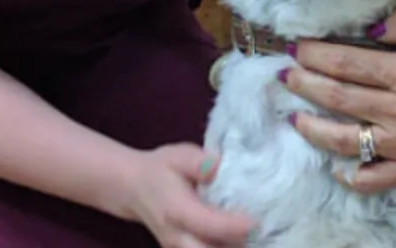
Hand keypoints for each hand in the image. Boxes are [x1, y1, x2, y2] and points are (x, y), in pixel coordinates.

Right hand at [118, 143, 255, 247]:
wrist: (134, 188)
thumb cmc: (161, 169)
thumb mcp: (178, 156)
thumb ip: (197, 161)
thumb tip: (216, 165)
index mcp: (176, 210)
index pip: (207, 224)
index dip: (233, 226)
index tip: (256, 221)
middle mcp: (177, 236)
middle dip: (237, 244)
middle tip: (261, 230)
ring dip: (234, 247)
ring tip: (259, 234)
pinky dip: (229, 247)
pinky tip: (247, 236)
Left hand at [281, 6, 395, 192]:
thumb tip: (373, 26)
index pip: (347, 62)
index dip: (316, 53)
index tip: (298, 46)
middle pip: (337, 96)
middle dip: (304, 83)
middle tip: (285, 75)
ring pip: (344, 139)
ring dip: (313, 127)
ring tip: (295, 117)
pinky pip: (372, 178)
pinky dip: (349, 173)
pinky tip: (336, 165)